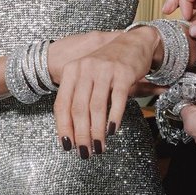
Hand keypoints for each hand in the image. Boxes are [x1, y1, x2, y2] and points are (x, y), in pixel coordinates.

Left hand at [50, 28, 157, 155]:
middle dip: (81, 135)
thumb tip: (72, 132)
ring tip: (99, 147)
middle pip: (78, 109)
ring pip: (96, 107)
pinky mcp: (123, 73)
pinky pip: (117, 99)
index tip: (67, 145)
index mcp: (72, 71)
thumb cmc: (108, 65)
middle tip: (84, 152)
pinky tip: (113, 130)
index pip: (62, 104)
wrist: (133, 42)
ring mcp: (104, 70)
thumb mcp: (88, 76)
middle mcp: (85, 69)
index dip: (63, 127)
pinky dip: (114, 117)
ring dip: (97, 131)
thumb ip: (78, 99)